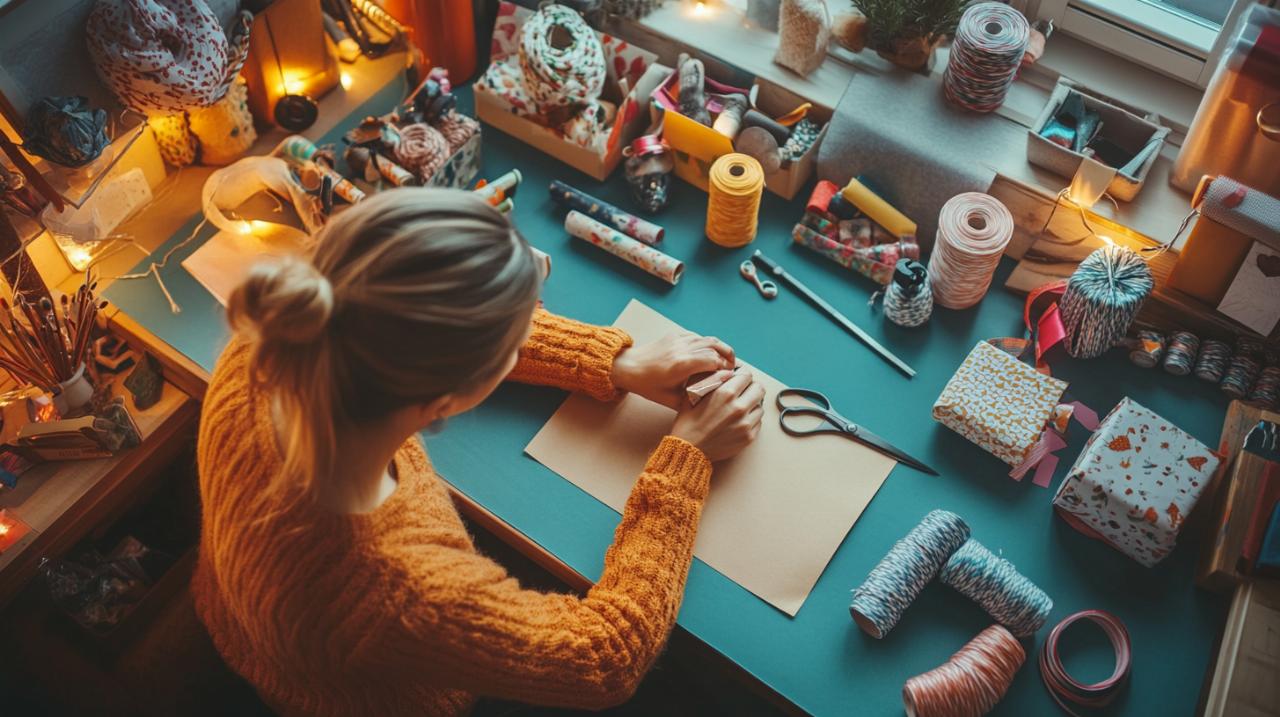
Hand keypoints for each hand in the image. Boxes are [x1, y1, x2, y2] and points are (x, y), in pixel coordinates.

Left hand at [611, 332, 734, 408]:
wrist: (628, 368)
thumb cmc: (647, 385)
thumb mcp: (671, 399)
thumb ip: (692, 399)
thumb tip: (710, 399)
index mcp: (682, 365)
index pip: (713, 360)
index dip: (725, 367)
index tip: (731, 375)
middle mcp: (682, 349)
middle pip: (714, 347)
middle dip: (727, 356)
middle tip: (733, 367)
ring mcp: (678, 340)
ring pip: (708, 338)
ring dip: (720, 347)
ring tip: (727, 357)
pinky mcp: (674, 335)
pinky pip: (697, 336)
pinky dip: (707, 343)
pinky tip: (710, 352)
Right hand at [671, 370, 765, 461]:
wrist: (688, 450)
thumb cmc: (688, 423)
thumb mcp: (694, 395)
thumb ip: (712, 380)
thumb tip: (726, 372)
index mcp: (725, 394)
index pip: (747, 375)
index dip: (742, 375)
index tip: (739, 379)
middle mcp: (739, 408)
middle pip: (759, 388)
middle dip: (751, 388)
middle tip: (743, 392)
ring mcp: (746, 424)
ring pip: (760, 406)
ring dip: (752, 405)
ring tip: (739, 409)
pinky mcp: (749, 437)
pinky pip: (758, 422)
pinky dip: (751, 420)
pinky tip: (738, 421)